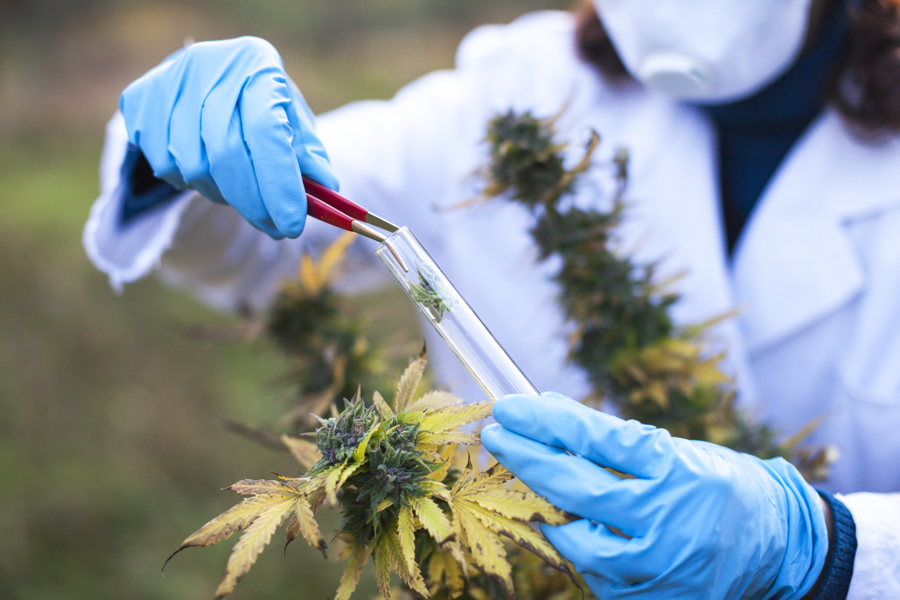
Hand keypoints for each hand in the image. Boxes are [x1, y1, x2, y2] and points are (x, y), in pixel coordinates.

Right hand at [120, 37, 337, 238]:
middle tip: (275, 227)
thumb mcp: (292, 123)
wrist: (207, 78)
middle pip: (226, 154)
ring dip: (222, 193)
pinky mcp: (139, 100)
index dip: (279, 184)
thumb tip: (327, 191)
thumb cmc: (260, 106)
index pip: (266, 132)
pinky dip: (191, 182)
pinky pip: (166, 167)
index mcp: (256, 65)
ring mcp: (167, 81)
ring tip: (240, 187)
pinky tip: (207, 168)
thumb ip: (309, 158)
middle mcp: (209, 65)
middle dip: (254, 202)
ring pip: (194, 168)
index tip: (292, 225)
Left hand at [481, 392, 828, 598]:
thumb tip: (550, 414)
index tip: (511, 406)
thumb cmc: (719, 485)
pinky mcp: (651, 598)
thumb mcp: (676, 451)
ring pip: (576, 540)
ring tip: (530, 485)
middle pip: (577, 488)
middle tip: (496, 436)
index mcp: (677, 470)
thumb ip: (614, 441)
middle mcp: (668, 520)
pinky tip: (569, 524)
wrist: (779, 544)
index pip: (598, 439)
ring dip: (546, 510)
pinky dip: (578, 545)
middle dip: (528, 459)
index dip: (548, 422)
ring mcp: (659, 567)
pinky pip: (596, 573)